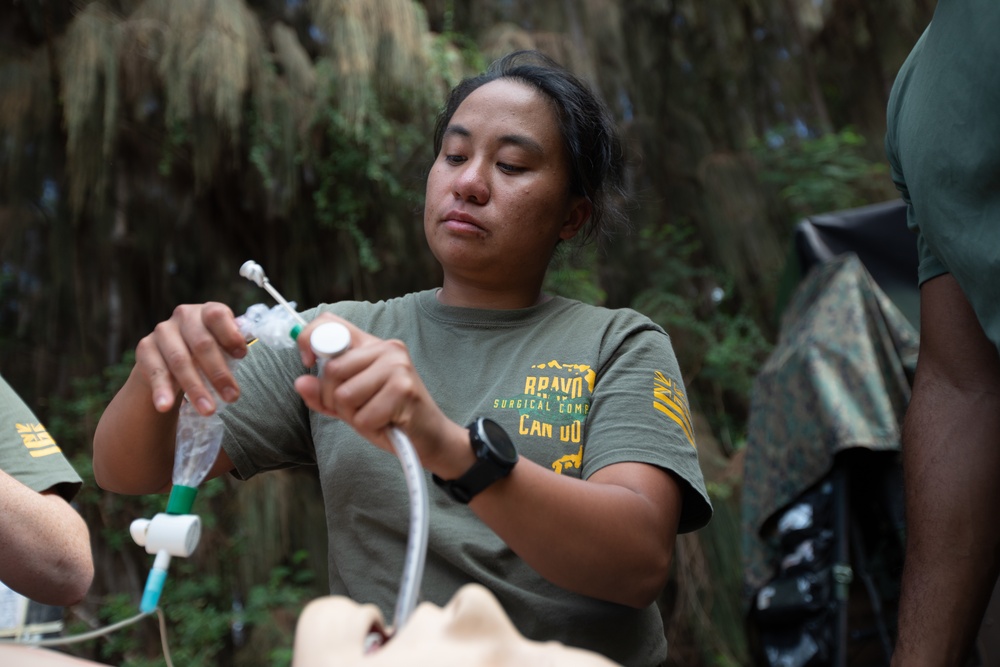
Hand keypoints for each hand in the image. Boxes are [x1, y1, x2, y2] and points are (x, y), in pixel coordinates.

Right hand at [134, 302, 247, 415]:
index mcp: (207, 311)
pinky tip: (165, 407)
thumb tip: (241, 352)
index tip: (242, 356)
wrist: (170, 354)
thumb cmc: (206, 349)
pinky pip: (156, 372)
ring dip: (195, 388)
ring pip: (180, 361)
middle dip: (219, 373)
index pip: (217, 315)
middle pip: (202, 344)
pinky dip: (162, 391)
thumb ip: (232, 346)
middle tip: (232, 398)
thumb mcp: (222, 344)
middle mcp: (184, 316)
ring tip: (208, 410)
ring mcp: (162, 331)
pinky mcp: (145, 348)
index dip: (230, 335)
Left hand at [293, 314, 469, 473]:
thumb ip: (324, 394)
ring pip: (344, 395)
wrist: (430, 438)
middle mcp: (386, 348)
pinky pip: (363, 416)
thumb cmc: (389, 418)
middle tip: (356, 410)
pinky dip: (369, 428)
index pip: (329, 323)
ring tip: (374, 416)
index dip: (308, 339)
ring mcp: (397, 366)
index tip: (307, 363)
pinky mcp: (403, 389)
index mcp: (371, 345)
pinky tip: (386, 423)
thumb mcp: (351, 405)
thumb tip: (300, 382)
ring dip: (353, 416)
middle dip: (332, 399)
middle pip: (331, 370)